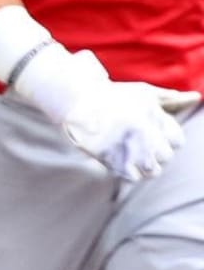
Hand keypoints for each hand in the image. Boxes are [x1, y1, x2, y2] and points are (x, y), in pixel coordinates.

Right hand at [16, 48, 198, 180]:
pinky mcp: (113, 160)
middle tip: (140, 146)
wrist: (77, 100)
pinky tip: (122, 161)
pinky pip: (134, 177)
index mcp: (153, 116)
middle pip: (165, 157)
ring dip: (146, 166)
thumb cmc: (112, 95)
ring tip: (133, 155)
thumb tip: (195, 98)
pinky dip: (130, 172)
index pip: (177, 141)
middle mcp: (143, 133)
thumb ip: (169, 97)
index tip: (152, 135)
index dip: (166, 139)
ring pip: (152, 170)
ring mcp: (128, 147)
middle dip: (156, 154)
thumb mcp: (143, 92)